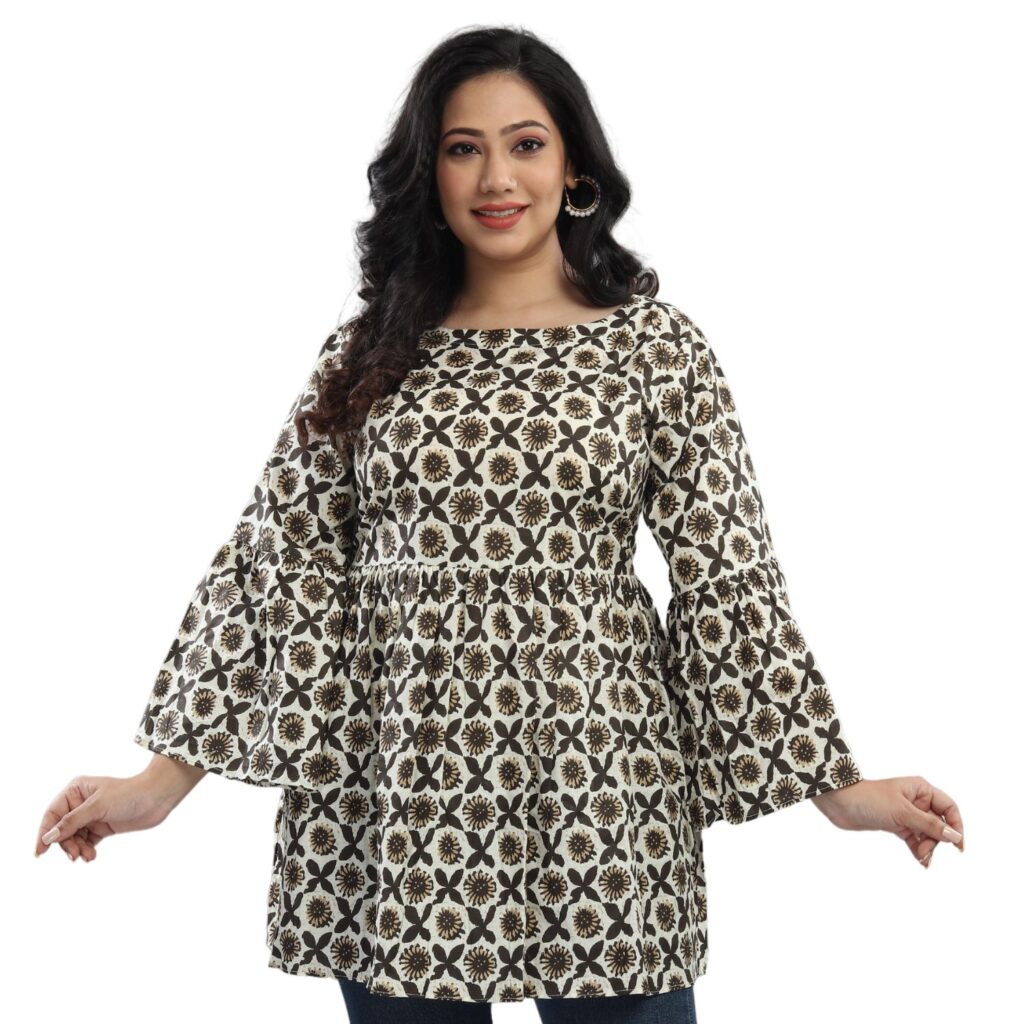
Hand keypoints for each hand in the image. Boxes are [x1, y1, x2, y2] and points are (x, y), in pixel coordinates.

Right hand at [34, 757, 204, 861]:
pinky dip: (86, 850)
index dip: (44, 833)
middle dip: (66, 844)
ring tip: (87, 856)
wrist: (157, 798)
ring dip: (77, 848)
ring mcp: (92, 815)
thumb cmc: (128, 794)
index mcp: (76, 790)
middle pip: (62, 829)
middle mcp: (81, 802)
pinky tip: (91, 856)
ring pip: (74, 838)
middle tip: (74, 855)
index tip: (39, 852)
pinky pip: (86, 842)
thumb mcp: (97, 807)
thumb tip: (47, 837)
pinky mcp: (102, 826)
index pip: (52, 814)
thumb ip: (71, 822)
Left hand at [812, 776, 963, 868]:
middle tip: (927, 853)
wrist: (840, 804)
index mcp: (920, 789)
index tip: (958, 847)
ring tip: (922, 859)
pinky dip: (919, 850)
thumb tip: (955, 837)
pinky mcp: (896, 825)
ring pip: (927, 834)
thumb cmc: (869, 799)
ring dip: (927, 847)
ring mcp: (906, 814)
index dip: (956, 826)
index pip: (948, 808)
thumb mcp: (902, 812)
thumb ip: (930, 825)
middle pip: (938, 824)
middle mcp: (916, 800)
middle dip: (936, 840)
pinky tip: (922, 862)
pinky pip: (914, 839)